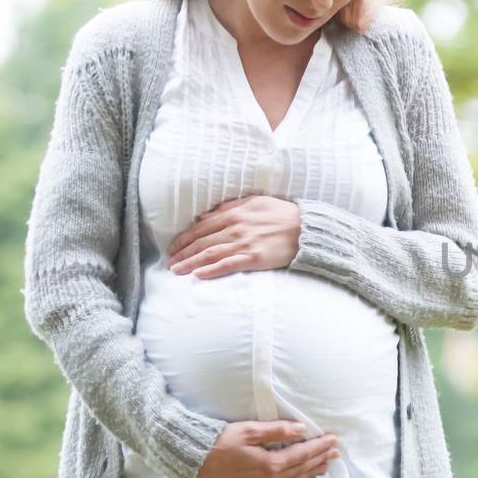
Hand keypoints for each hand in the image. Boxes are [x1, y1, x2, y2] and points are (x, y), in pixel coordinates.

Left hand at [167, 195, 301, 277]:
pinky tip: (199, 275)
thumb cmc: (283, 214)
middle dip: (182, 253)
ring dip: (190, 263)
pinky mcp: (254, 258)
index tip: (172, 248)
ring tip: (176, 271)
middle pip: (201, 243)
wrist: (307, 228)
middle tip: (169, 263)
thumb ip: (229, 207)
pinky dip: (212, 270)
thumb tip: (206, 215)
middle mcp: (235, 229)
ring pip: (210, 254)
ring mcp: (244, 244)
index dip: (184, 239)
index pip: (201, 228)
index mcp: (234, 214)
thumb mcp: (256, 201)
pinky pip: (229, 265)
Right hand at [196, 420, 340, 477]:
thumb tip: (301, 429)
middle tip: (335, 453)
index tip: (333, 440)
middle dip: (320, 459)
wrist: (194, 460)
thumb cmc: (220, 441)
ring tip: (325, 466)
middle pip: (301, 469)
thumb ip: (277, 430)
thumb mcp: (249, 430)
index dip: (319, 447)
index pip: (302, 454)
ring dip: (310, 473)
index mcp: (270, 463)